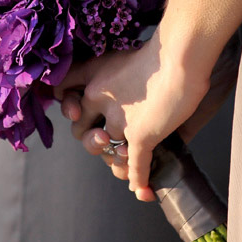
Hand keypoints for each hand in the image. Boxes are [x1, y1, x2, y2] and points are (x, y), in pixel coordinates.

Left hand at [54, 31, 237, 201]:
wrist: (180, 57)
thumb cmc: (160, 52)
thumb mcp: (124, 57)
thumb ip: (115, 78)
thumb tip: (123, 95)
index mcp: (93, 77)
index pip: (62, 94)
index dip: (67, 107)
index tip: (77, 111)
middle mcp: (98, 99)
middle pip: (80, 131)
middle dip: (92, 141)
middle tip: (107, 140)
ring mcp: (118, 120)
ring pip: (108, 152)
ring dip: (116, 162)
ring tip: (126, 164)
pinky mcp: (140, 136)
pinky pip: (134, 165)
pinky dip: (139, 180)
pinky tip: (143, 189)